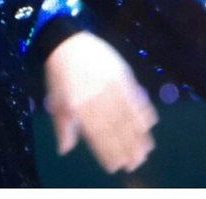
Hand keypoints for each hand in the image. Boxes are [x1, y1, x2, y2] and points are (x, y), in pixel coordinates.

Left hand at [43, 31, 158, 173]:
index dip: (107, 152)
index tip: (116, 166)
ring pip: (127, 115)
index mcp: (77, 105)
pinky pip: (134, 95)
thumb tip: (64, 150)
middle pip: (115, 128)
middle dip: (127, 148)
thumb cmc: (59, 72)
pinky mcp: (120, 72)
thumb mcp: (57, 99)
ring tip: (146, 150)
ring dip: (138, 134)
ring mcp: (109, 84)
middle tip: (136, 163)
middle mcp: (95, 96)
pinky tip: (149, 123)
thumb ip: (63, 126)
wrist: (66, 40)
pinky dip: (143, 110)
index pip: (97, 135)